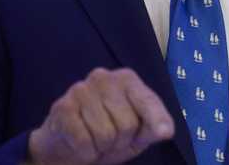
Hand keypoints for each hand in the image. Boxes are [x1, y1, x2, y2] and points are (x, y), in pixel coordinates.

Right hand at [27, 68, 174, 164]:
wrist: (66, 145)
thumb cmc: (108, 133)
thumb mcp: (138, 132)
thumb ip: (153, 127)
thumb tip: (166, 131)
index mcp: (126, 79)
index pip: (148, 102)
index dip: (156, 121)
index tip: (165, 133)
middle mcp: (103, 77)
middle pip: (127, 124)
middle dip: (121, 141)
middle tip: (111, 140)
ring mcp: (80, 89)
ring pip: (106, 134)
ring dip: (102, 148)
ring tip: (95, 140)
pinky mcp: (62, 107)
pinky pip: (84, 141)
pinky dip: (86, 152)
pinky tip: (81, 143)